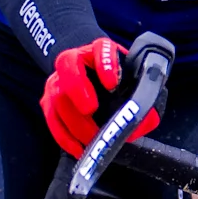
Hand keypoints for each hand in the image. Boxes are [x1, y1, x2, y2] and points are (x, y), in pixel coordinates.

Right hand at [39, 36, 158, 155]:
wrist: (93, 74)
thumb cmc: (117, 77)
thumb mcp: (132, 78)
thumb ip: (141, 94)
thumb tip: (148, 118)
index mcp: (99, 50)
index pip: (100, 49)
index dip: (105, 64)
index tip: (112, 83)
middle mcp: (74, 61)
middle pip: (68, 70)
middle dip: (78, 91)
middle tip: (92, 110)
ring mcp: (58, 81)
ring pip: (57, 98)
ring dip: (75, 121)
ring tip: (92, 138)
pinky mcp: (49, 102)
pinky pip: (52, 120)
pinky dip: (65, 137)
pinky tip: (78, 148)